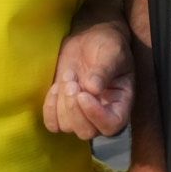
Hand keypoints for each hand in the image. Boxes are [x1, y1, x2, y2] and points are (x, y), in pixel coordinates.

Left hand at [42, 18, 132, 139]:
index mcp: (120, 103)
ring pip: (67, 126)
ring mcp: (81, 114)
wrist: (89, 39)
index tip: (83, 94)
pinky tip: (56, 87)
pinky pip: (52, 123)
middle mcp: (101, 115)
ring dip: (62, 102)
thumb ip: (104, 69)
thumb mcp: (111, 52)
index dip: (96, 115)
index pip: (111, 125)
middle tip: (72, 81)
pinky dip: (50, 108)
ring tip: (69, 75)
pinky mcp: (63, 110)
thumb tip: (93, 89)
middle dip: (74, 108)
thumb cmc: (107, 45)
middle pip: (86, 132)